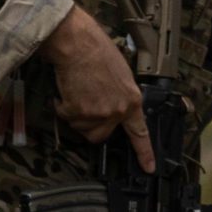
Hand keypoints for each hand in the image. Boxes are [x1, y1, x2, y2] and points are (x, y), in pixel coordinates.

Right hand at [41, 7, 154, 170]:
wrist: (78, 43)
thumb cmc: (97, 51)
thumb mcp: (121, 74)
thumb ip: (121, 96)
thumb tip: (116, 107)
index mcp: (132, 101)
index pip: (139, 132)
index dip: (145, 153)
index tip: (149, 168)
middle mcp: (117, 111)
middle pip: (100, 135)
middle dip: (90, 125)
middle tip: (86, 105)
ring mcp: (98, 113)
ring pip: (81, 128)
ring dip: (75, 114)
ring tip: (78, 91)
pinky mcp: (78, 112)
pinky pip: (66, 117)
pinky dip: (62, 105)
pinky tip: (68, 88)